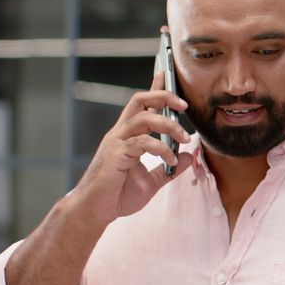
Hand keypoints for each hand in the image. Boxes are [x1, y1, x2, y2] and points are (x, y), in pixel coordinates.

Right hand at [71, 69, 191, 226]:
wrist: (95, 212)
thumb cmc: (117, 196)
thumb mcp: (152, 182)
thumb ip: (169, 168)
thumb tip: (188, 156)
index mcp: (127, 136)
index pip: (142, 105)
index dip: (153, 88)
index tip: (165, 72)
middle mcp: (120, 134)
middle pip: (140, 101)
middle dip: (163, 96)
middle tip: (184, 106)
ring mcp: (116, 142)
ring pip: (144, 118)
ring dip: (169, 125)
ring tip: (185, 138)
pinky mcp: (115, 154)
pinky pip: (142, 142)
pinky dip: (162, 148)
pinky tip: (170, 160)